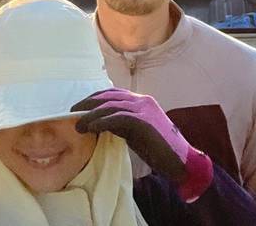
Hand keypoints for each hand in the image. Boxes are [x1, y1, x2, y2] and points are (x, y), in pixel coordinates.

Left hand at [72, 88, 212, 201]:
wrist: (183, 163)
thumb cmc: (159, 150)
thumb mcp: (136, 132)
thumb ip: (122, 123)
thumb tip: (99, 122)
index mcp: (141, 101)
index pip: (113, 93)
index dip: (94, 98)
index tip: (80, 106)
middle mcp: (142, 100)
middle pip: (108, 96)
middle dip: (88, 103)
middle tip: (72, 111)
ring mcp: (143, 109)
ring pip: (110, 106)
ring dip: (91, 114)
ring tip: (78, 123)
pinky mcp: (143, 121)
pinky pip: (117, 118)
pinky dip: (101, 122)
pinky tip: (90, 127)